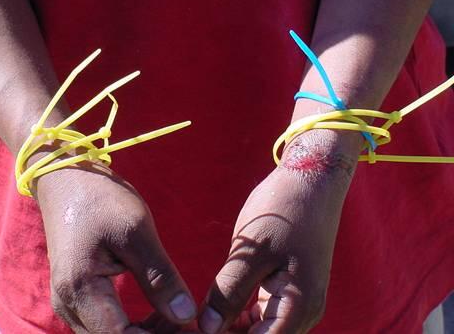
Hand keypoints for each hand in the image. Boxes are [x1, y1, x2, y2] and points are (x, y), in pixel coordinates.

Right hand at [32, 160, 196, 332]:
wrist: (68, 181)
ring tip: (178, 315)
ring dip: (145, 333)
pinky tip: (159, 312)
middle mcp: (69, 305)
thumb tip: (186, 316)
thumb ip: (160, 277)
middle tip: (188, 321)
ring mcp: (70, 302)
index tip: (190, 328)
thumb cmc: (101, 201)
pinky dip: (134, 326)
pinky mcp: (77, 297)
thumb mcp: (137, 232)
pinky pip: (106, 326)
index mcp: (81, 290)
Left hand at [199, 132, 358, 332]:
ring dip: (230, 330)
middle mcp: (303, 313)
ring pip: (259, 332)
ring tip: (197, 321)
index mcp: (298, 308)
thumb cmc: (283, 210)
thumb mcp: (252, 252)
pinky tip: (215, 310)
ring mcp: (298, 302)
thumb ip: (229, 292)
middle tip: (189, 325)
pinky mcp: (289, 290)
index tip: (190, 332)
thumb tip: (207, 328)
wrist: (311, 180)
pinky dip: (239, 317)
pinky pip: (262, 316)